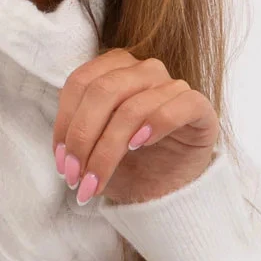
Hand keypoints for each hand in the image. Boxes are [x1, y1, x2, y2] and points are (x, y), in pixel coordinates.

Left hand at [52, 49, 219, 206]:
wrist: (167, 190)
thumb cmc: (128, 165)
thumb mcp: (93, 150)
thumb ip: (76, 135)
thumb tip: (62, 152)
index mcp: (114, 69)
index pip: (80, 83)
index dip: (65, 123)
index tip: (62, 162)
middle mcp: (143, 70)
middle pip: (103, 91)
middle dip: (83, 138)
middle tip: (75, 176)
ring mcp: (173, 85)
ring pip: (133, 107)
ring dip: (108, 150)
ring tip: (96, 181)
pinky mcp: (199, 107)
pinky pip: (178, 105)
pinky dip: (156, 124)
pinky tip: (139, 145)